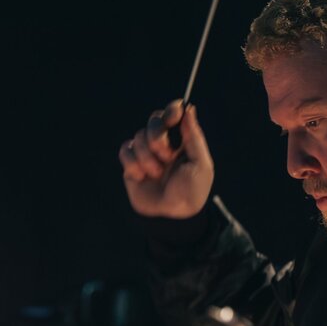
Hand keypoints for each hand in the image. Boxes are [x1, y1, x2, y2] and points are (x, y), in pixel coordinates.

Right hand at [119, 100, 213, 217]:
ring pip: (138, 136)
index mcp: (183, 140)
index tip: (174, 115)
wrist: (172, 216)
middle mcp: (164, 144)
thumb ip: (194, 136)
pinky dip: (134, 164)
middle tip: (167, 155)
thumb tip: (190, 109)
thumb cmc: (192, 191)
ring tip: (158, 174)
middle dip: (158, 136)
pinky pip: (125, 151)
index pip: (174, 114)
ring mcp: (146, 153)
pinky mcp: (131, 165)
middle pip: (153, 120)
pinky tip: (143, 177)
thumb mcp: (201, 164)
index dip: (172, 110)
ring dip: (148, 157)